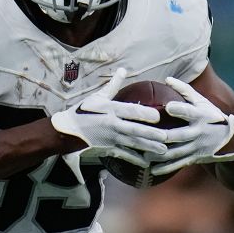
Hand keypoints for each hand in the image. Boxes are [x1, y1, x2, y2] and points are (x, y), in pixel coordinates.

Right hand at [51, 68, 166, 172]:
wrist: (67, 131)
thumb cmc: (83, 111)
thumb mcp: (97, 96)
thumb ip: (113, 85)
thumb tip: (122, 70)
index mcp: (109, 109)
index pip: (130, 111)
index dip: (144, 114)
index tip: (158, 116)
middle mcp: (111, 124)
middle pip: (134, 130)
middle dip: (151, 134)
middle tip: (167, 136)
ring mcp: (110, 138)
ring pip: (132, 144)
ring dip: (148, 147)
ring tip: (163, 150)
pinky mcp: (108, 149)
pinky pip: (124, 155)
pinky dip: (135, 159)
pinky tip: (146, 163)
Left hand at [151, 77, 233, 176]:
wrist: (231, 141)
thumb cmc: (212, 116)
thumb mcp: (203, 102)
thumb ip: (185, 91)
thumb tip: (167, 79)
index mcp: (201, 116)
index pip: (190, 112)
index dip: (180, 109)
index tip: (169, 107)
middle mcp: (199, 132)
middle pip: (180, 135)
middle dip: (165, 137)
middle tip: (150, 136)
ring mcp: (197, 147)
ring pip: (176, 152)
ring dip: (161, 154)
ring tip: (145, 155)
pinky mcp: (195, 158)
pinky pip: (179, 164)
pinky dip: (166, 167)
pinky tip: (153, 170)